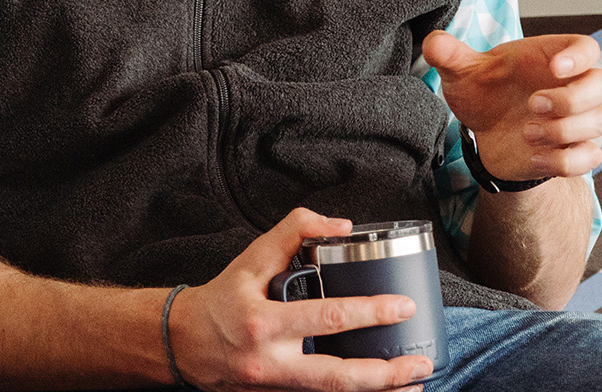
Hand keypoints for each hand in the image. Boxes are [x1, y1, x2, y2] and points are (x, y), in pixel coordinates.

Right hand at [168, 208, 434, 391]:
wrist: (181, 344)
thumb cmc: (218, 301)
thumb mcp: (249, 259)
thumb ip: (292, 232)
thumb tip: (340, 226)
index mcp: (264, 323)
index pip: (326, 318)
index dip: (369, 313)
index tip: (402, 307)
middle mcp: (272, 362)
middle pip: (338, 378)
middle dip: (386, 374)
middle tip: (421, 363)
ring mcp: (275, 387)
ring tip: (414, 384)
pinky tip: (379, 388)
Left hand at [422, 32, 601, 182]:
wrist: (484, 131)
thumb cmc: (484, 92)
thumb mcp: (463, 72)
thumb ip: (450, 56)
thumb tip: (433, 42)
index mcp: (552, 58)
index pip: (587, 48)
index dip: (580, 56)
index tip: (557, 67)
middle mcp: (571, 87)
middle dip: (574, 98)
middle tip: (534, 104)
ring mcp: (575, 120)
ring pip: (601, 122)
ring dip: (565, 130)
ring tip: (526, 132)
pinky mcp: (571, 151)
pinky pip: (589, 158)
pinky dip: (564, 161)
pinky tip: (533, 157)